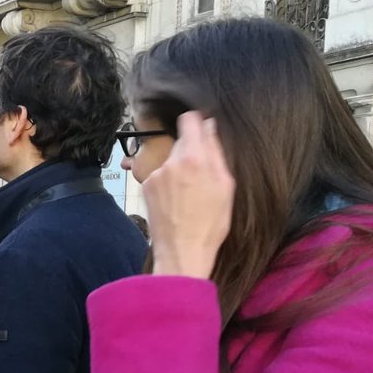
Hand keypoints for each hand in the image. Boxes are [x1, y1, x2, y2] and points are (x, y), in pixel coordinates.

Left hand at [143, 111, 234, 279]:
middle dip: (192, 152)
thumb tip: (210, 127)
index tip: (202, 130)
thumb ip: (216, 152)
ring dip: (180, 170)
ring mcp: (156, 175)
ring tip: (190, 194)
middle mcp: (170, 162)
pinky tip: (177, 201)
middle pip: (182, 142)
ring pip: (171, 161)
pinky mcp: (147, 187)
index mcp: (193, 158)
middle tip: (203, 175)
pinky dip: (169, 183)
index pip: (189, 121)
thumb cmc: (210, 223)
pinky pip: (161, 176)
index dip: (196, 123)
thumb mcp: (225, 186)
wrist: (182, 251)